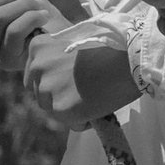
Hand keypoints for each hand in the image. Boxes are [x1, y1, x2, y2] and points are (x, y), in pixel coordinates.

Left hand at [22, 17, 142, 130]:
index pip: (34, 74)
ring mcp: (47, 89)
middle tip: (83, 91)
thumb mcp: (75, 41)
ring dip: (69, 108)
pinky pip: (70, 122)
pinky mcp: (61, 108)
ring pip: (52, 109)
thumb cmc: (111, 47)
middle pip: (39, 93)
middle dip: (58, 95)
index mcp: (37, 47)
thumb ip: (56, 56)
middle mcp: (36, 67)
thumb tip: (54, 77)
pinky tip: (98, 107)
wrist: (131, 59)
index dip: (54, 79)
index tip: (72, 78)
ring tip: (93, 99)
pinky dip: (83, 120)